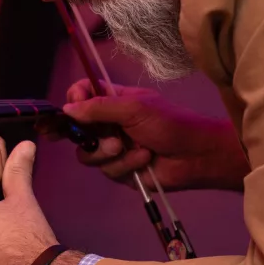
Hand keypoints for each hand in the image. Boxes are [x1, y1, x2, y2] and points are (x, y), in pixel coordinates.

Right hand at [63, 80, 249, 191]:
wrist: (197, 156)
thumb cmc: (169, 123)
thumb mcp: (133, 107)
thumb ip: (99, 107)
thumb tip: (66, 108)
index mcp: (113, 101)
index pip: (83, 95)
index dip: (74, 101)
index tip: (71, 109)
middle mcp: (109, 124)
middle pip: (78, 127)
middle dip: (77, 132)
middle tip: (70, 134)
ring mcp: (113, 148)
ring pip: (88, 153)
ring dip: (106, 151)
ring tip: (125, 147)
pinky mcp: (120, 170)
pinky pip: (107, 169)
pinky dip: (126, 164)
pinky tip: (144, 159)